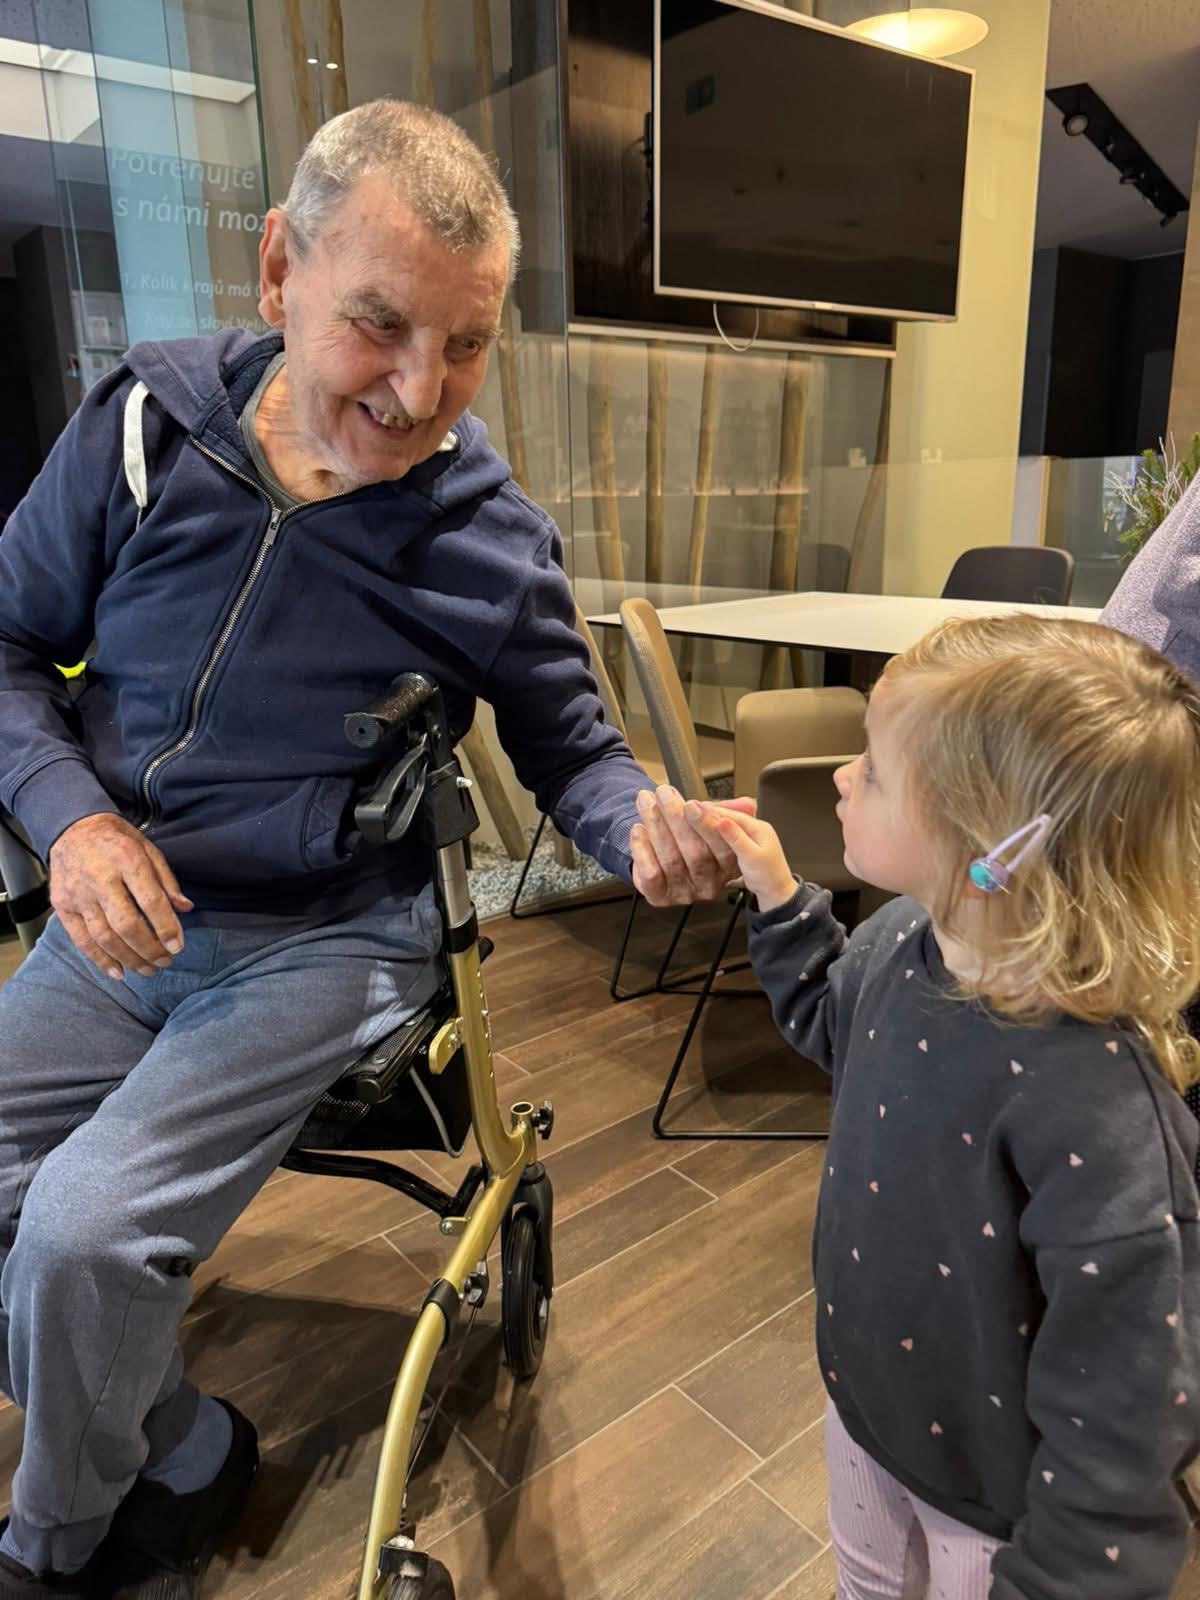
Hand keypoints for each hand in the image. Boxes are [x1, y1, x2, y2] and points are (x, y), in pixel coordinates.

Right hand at [49, 813, 192, 980]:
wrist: (73, 828)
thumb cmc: (117, 840)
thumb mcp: (148, 849)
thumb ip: (166, 880)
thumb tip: (186, 909)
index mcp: (126, 859)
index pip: (150, 900)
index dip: (166, 927)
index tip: (178, 946)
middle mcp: (99, 877)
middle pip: (126, 924)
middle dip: (149, 949)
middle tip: (165, 961)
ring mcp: (77, 893)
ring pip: (104, 936)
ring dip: (129, 959)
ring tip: (148, 970)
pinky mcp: (62, 905)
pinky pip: (81, 939)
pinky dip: (100, 960)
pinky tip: (118, 972)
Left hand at [628, 784, 755, 906]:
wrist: (659, 853)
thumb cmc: (690, 837)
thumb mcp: (712, 822)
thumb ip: (729, 812)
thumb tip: (747, 805)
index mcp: (728, 867)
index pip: (725, 849)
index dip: (708, 825)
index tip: (693, 803)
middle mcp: (709, 884)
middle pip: (696, 853)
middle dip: (677, 818)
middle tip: (664, 794)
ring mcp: (684, 893)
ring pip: (671, 860)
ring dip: (656, 826)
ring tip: (647, 802)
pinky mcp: (659, 896)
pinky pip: (651, 874)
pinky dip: (642, 849)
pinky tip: (639, 830)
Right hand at [684, 802, 796, 911]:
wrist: (776, 894)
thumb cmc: (769, 877)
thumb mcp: (751, 856)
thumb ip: (736, 837)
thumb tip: (721, 820)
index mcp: (758, 827)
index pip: (730, 814)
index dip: (711, 811)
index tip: (693, 808)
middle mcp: (754, 829)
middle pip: (727, 817)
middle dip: (709, 815)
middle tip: (689, 812)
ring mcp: (749, 837)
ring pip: (726, 826)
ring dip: (711, 824)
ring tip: (693, 821)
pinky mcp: (744, 847)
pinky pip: (726, 836)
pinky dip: (715, 834)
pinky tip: (705, 836)